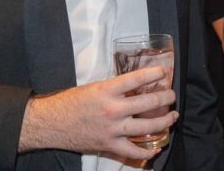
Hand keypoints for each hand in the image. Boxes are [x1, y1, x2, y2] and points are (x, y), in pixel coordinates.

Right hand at [19, 66, 177, 159]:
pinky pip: (133, 151)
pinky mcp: (109, 145)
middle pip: (147, 103)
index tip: (164, 72)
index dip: (153, 74)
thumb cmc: (71, 102)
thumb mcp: (94, 87)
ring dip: (164, 122)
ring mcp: (112, 129)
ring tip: (172, 116)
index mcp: (107, 90)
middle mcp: (112, 109)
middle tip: (172, 96)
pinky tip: (156, 147)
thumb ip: (114, 88)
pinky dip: (147, 151)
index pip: (136, 78)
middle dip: (165, 98)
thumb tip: (135, 87)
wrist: (51, 123)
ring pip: (146, 128)